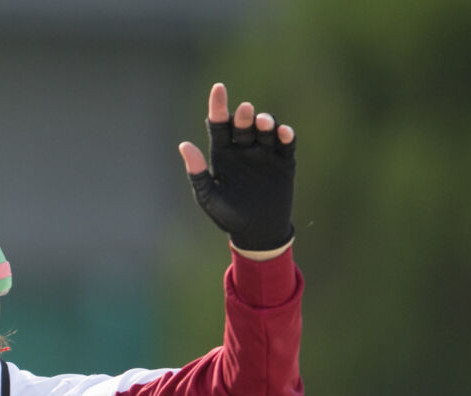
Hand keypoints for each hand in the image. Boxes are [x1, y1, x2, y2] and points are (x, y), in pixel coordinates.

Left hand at [178, 82, 295, 252]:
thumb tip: (183, 145)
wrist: (257, 232)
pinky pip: (286, 144)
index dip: (218, 105)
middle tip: (245, 111)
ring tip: (263, 123)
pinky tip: (284, 133)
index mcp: (222, 153)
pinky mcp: (284, 161)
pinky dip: (286, 136)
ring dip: (265, 122)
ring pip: (266, 129)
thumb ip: (198, 173)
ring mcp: (265, 153)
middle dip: (244, 116)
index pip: (218, 124)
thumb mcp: (210, 197)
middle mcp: (243, 148)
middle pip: (243, 125)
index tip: (218, 88)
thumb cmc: (228, 216)